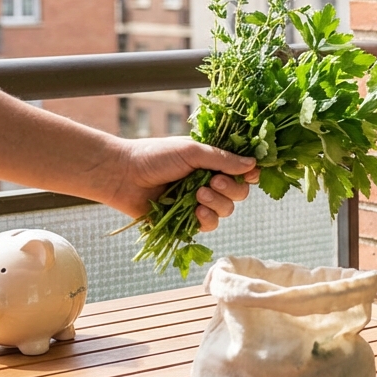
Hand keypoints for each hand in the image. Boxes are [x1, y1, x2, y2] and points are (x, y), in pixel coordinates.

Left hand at [107, 137, 259, 230]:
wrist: (123, 175)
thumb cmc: (155, 156)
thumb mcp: (192, 151)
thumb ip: (223, 159)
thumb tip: (253, 164)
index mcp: (213, 162)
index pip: (242, 171)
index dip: (250, 174)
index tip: (250, 175)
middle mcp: (209, 182)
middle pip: (239, 192)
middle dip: (230, 189)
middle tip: (212, 181)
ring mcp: (198, 202)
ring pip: (226, 210)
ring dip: (217, 203)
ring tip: (197, 194)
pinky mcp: (186, 220)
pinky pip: (209, 225)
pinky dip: (206, 219)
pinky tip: (196, 211)